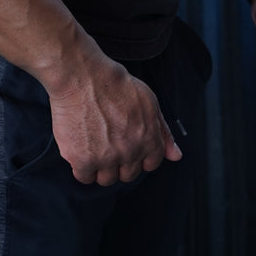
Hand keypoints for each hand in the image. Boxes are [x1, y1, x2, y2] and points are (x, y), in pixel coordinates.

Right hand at [47, 53, 182, 186]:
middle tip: (107, 142)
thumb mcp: (149, 101)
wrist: (83, 77)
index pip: (150, 164)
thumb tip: (176, 156)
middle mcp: (130, 152)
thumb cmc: (114, 84)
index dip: (138, 155)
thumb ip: (163, 131)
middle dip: (119, 162)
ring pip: (106, 179)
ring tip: (92, 143)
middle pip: (128, 175)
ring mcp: (107, 158)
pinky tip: (79, 148)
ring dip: (100, 166)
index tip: (127, 146)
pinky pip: (84, 177)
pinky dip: (81, 166)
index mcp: (149, 139)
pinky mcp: (83, 160)